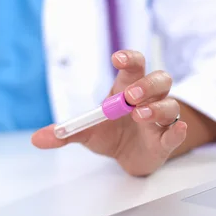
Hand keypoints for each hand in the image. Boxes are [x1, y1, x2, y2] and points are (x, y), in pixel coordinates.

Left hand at [32, 50, 187, 176]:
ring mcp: (160, 120)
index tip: (117, 58)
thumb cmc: (110, 133)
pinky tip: (176, 129)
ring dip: (158, 108)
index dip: (129, 58)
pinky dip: (178, 131)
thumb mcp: (86, 131)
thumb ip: (65, 133)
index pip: (135, 65)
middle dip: (147, 85)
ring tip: (140, 115)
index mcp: (127, 88)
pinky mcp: (166, 141)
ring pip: (170, 105)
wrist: (126, 157)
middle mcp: (149, 99)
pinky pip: (177, 133)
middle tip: (130, 96)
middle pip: (159, 80)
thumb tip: (37, 139)